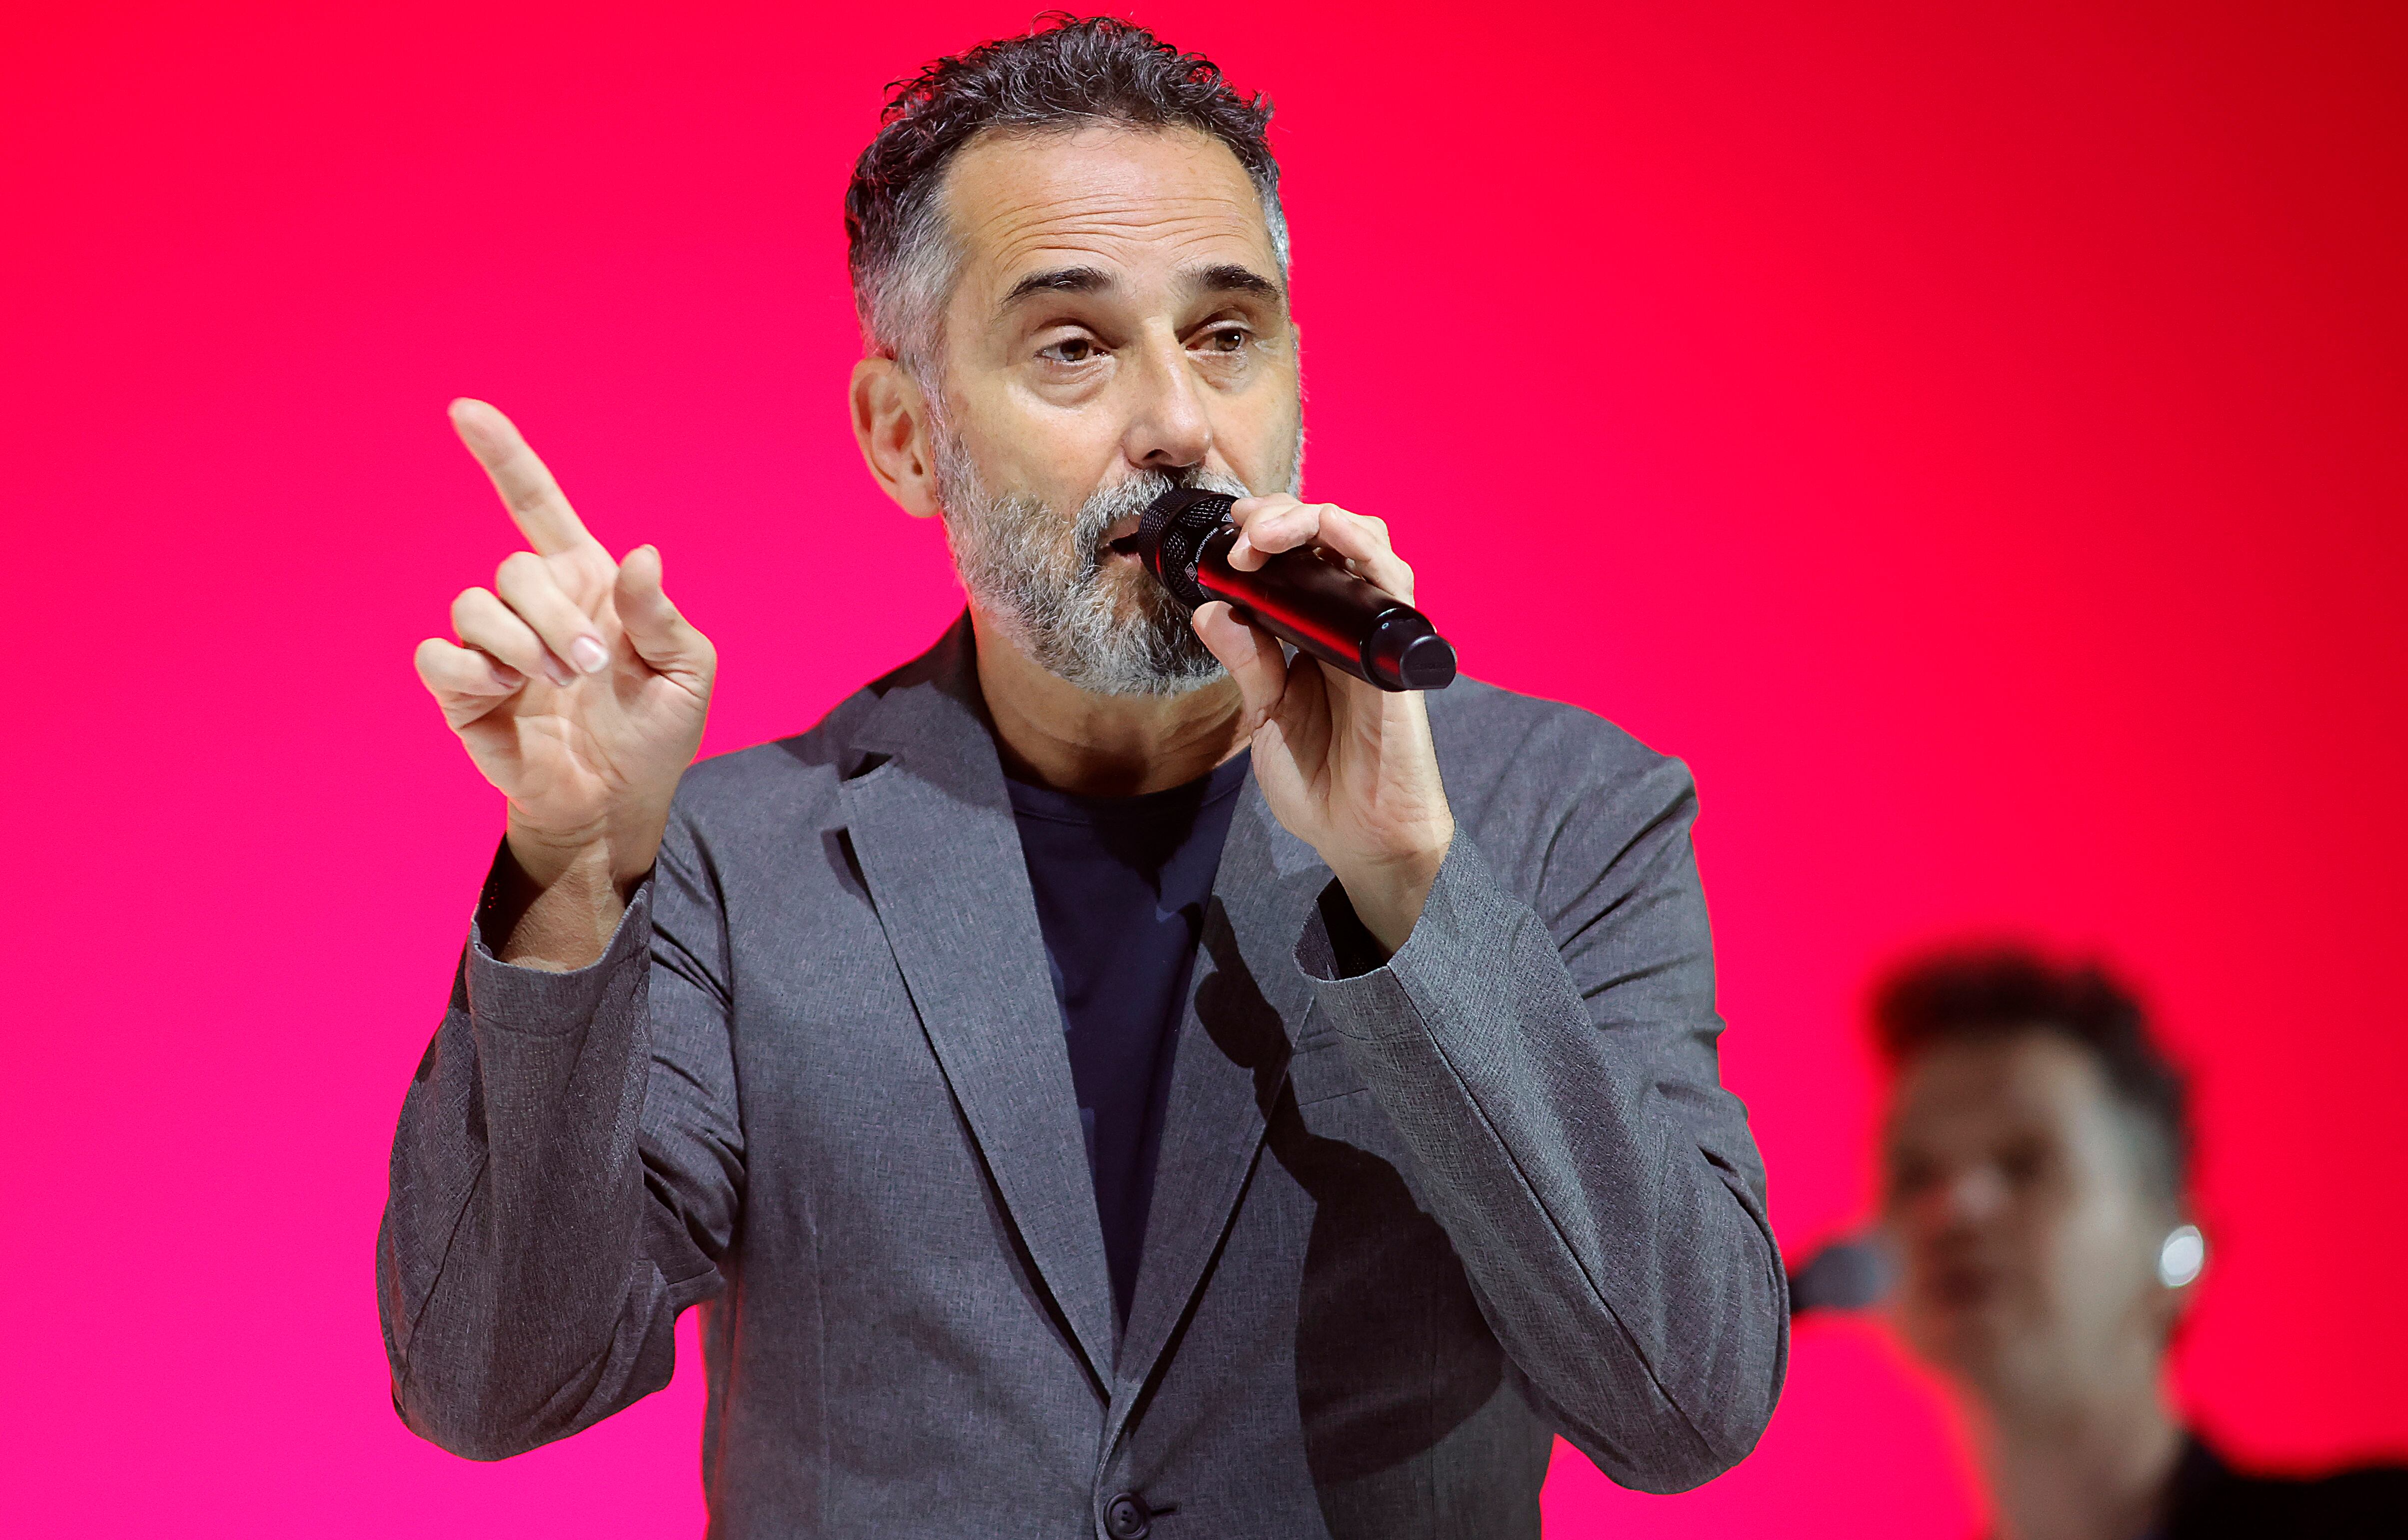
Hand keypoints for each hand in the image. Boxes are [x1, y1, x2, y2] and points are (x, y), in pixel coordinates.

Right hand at [413, 401, 714, 937]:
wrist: (621, 802)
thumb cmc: (656, 733)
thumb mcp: (688, 671)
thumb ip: (662, 614)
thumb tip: (638, 558)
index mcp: (584, 583)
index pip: (534, 504)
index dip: (503, 456)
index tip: (465, 410)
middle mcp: (532, 605)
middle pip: (513, 567)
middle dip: (555, 616)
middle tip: (589, 668)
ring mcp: (492, 647)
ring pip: (475, 603)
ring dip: (522, 643)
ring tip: (557, 684)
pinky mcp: (463, 692)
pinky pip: (440, 655)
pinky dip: (473, 670)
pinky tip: (506, 693)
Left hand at [1191, 495, 1454, 954]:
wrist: (1362, 837)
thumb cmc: (1321, 779)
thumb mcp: (1266, 714)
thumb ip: (1246, 661)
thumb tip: (1210, 608)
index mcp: (1318, 633)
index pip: (1301, 558)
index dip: (1265, 535)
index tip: (1226, 544)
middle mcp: (1352, 623)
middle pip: (1331, 535)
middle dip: (1281, 517)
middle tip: (1240, 530)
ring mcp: (1379, 633)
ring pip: (1365, 541)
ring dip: (1313, 520)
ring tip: (1264, 534)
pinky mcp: (1398, 652)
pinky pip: (1392, 582)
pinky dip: (1362, 545)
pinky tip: (1330, 530)